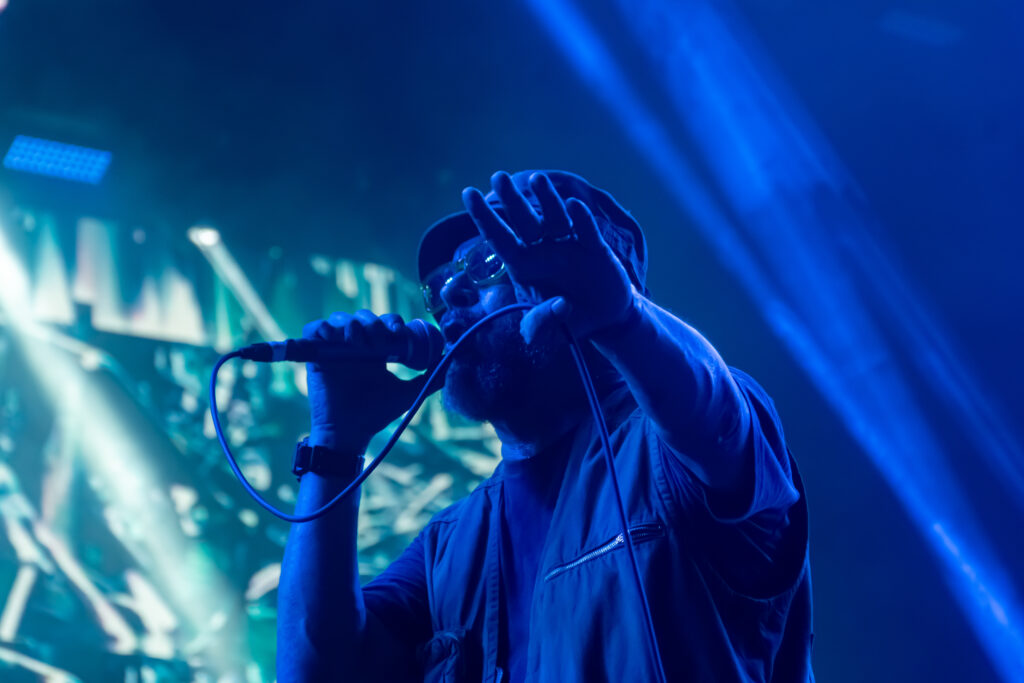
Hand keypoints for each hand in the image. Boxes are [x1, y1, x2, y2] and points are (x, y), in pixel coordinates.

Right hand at [303, 311, 436, 454]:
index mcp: (377, 351)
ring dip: (350, 323)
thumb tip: (451, 361)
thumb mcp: (409, 393)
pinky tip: (333, 337)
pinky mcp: (315, 355)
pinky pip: (313, 329)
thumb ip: (431, 379)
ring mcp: (335, 348)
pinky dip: (322, 327)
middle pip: (364, 317)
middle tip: (380, 340)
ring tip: (358, 341)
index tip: (400, 334)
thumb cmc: (377, 414)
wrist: (350, 431)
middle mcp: (356, 346)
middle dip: (374, 323)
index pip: (384, 324)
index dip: (392, 322)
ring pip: (340, 319)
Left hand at [461, 171, 637, 342]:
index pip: (499, 239)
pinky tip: (573, 205)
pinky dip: (581, 219)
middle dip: (511, 200)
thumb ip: (542, 325)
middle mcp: (543, 251)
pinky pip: (586, 231)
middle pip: (524, 221)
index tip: (468, 193)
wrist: (603, 317)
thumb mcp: (549, 332)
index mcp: (524, 266)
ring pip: (554, 218)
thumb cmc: (567, 320)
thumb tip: (558, 307)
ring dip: (546, 199)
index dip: (484, 218)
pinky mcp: (595, 249)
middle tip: (498, 177)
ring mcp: (569, 246)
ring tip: (536, 179)